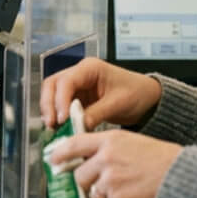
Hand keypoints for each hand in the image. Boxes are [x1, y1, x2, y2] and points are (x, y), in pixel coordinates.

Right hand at [40, 57, 161, 130]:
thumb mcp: (117, 104)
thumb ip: (96, 114)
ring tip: (53, 129)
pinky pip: (61, 105)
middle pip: (52, 85)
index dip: (60, 100)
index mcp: (90, 68)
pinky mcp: (77, 98)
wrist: (147, 99)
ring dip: (51, 111)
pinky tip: (60, 129)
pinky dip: (58, 116)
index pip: (66, 81)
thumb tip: (77, 126)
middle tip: (51, 124)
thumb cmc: (137, 93)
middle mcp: (80, 74)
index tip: (62, 119)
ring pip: (53, 94)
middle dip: (49, 105)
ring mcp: (77, 85)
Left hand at [47, 129, 181, 197]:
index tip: (53, 160)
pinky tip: (134, 197)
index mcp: (109, 141)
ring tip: (126, 188)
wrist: (183, 176)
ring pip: (93, 193)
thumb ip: (106, 149)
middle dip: (87, 182)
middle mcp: (106, 159)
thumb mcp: (131, 142)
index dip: (59, 154)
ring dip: (104, 194)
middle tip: (104, 182)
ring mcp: (111, 181)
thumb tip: (86, 160)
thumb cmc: (161, 159)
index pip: (74, 145)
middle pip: (80, 175)